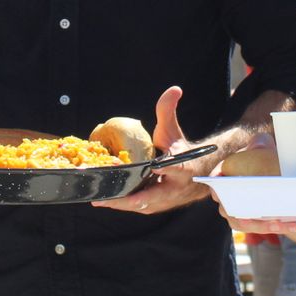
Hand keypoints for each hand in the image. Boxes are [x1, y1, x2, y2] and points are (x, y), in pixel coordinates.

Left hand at [93, 86, 219, 214]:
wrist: (197, 174)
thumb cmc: (181, 150)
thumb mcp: (174, 130)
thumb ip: (168, 111)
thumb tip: (174, 89)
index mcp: (184, 168)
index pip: (176, 167)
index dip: (166, 168)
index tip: (154, 167)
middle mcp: (175, 187)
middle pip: (152, 196)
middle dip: (129, 198)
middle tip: (108, 197)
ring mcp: (166, 200)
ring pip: (142, 205)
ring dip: (120, 203)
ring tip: (98, 199)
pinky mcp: (156, 206)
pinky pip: (138, 206)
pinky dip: (122, 203)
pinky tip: (104, 199)